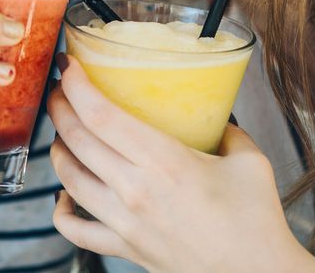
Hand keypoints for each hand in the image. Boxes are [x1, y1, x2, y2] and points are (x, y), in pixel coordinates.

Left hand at [48, 55, 314, 272]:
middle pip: (77, 139)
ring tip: (63, 131)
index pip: (101, 115)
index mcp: (164, 161)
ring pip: (68, 178)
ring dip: (58, 148)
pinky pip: (76, 230)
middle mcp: (135, 190)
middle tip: (59, 89)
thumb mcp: (250, 161)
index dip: (76, 86)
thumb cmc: (256, 223)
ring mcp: (125, 222)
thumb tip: (217, 118)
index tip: (68, 66)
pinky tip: (65, 194)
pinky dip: (61, 209)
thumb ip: (228, 132)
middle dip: (59, 107)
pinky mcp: (125, 248)